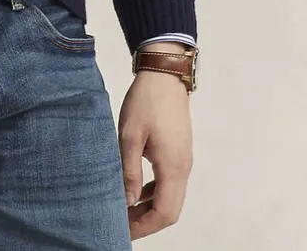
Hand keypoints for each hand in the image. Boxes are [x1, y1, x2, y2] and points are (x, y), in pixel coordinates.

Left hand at [117, 64, 192, 239]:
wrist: (164, 75)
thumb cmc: (145, 101)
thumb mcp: (129, 135)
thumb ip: (129, 171)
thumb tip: (128, 202)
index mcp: (172, 166)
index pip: (164, 212)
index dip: (144, 226)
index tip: (124, 231)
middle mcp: (183, 168)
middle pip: (171, 210)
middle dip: (148, 222)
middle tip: (123, 224)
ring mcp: (183, 160)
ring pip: (172, 198)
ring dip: (151, 208)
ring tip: (126, 210)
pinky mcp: (179, 152)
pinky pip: (170, 183)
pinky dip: (155, 193)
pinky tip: (137, 191)